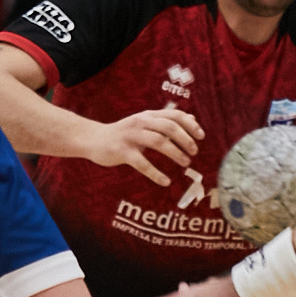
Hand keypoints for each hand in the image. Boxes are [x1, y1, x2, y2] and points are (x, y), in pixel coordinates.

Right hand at [84, 105, 203, 185]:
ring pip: (158, 142)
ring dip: (175, 153)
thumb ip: (166, 121)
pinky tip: (166, 181)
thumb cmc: (123, 133)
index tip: (201, 136)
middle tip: (194, 152)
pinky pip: (142, 163)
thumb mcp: (144, 123)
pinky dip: (156, 173)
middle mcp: (140, 122)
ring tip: (186, 163)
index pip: (174, 115)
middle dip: (185, 139)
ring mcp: (131, 136)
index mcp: (148, 116)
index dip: (190, 125)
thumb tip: (191, 118)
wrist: (94, 139)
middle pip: (169, 127)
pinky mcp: (122, 151)